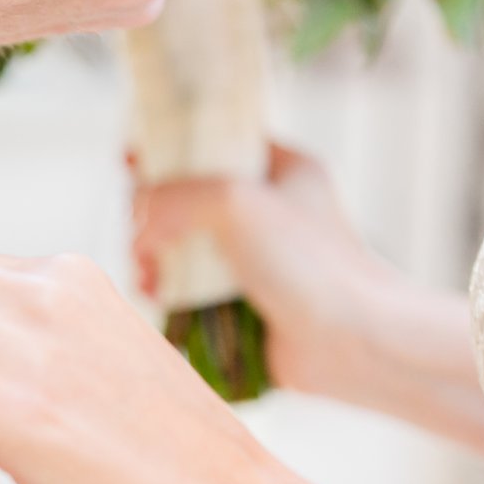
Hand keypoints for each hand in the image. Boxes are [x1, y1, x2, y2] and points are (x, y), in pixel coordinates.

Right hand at [132, 143, 395, 398]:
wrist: (350, 341)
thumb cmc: (307, 262)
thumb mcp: (234, 201)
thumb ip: (173, 197)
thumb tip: (141, 231)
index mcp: (280, 169)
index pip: (215, 142)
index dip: (171, 147)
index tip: (133, 160)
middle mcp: (266, 209)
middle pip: (186, 195)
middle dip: (152, 212)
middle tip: (142, 229)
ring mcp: (252, 256)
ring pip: (180, 243)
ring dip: (151, 254)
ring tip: (147, 271)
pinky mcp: (239, 300)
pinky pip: (186, 284)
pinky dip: (165, 286)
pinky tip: (156, 293)